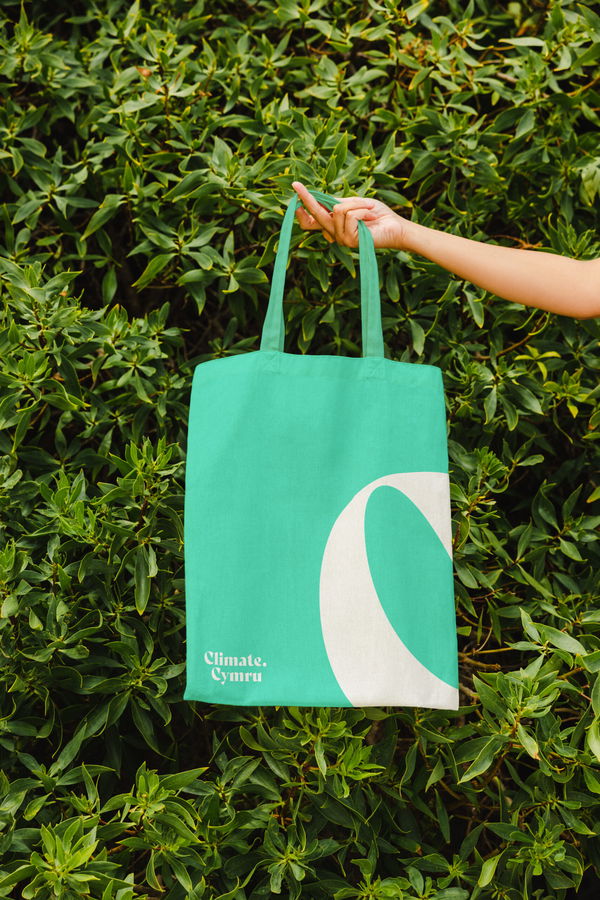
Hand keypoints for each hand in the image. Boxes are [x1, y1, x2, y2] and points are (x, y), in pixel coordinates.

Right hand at [291, 181, 409, 249]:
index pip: (312, 219)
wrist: (395, 226)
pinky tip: (371, 217)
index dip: (303, 206)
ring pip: (338, 210)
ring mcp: (341, 239)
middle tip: (295, 184)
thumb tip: (317, 199)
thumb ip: (337, 203)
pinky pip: (349, 215)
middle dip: (307, 198)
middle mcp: (334, 234)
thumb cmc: (377, 214)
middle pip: (315, 216)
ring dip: (357, 204)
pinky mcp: (350, 240)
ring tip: (369, 210)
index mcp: (334, 225)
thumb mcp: (354, 203)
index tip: (295, 188)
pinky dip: (362, 210)